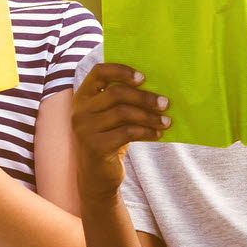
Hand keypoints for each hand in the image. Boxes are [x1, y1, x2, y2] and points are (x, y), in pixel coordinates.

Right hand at [71, 63, 168, 200]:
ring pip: (123, 113)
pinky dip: (146, 131)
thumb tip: (158, 88)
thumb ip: (123, 101)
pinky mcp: (95, 146)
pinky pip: (127, 132)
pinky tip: (157, 134)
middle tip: (166, 103)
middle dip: (145, 97)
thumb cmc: (110, 139)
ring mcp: (85, 129)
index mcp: (83, 97)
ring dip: (149, 116)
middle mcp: (79, 110)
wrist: (97, 175)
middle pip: (116, 93)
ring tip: (166, 121)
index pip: (99, 72)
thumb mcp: (112, 117)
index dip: (121, 70)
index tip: (143, 78)